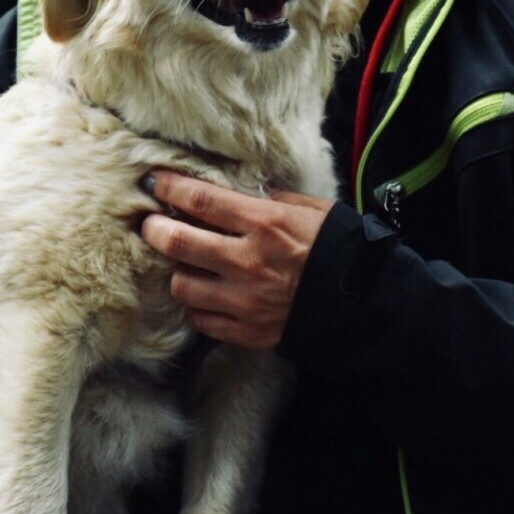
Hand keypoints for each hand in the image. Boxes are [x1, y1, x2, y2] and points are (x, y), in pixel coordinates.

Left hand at [139, 171, 332, 349]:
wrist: (363, 305)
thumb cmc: (338, 248)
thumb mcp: (311, 210)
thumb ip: (270, 200)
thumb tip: (240, 193)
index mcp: (264, 224)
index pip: (201, 200)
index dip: (170, 188)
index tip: (154, 182)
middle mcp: (247, 261)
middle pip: (178, 242)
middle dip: (154, 229)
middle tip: (149, 224)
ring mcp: (244, 300)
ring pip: (182, 285)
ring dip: (177, 271)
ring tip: (184, 263)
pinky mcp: (246, 331)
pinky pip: (202, 319)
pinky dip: (198, 305)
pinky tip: (206, 294)